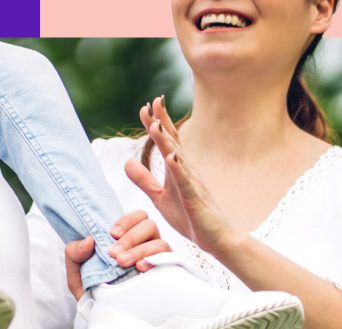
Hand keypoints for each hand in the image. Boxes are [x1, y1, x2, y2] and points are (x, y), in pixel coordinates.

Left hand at [63, 210, 170, 299]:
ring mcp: (156, 258)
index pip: (136, 217)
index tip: (111, 234)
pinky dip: (154, 259)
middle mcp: (145, 244)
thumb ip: (74, 254)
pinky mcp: (165, 272)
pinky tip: (140, 267)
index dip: (126, 221)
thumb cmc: (93, 290)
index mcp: (128, 238)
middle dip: (130, 237)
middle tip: (114, 254)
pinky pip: (167, 259)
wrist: (103, 314)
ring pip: (159, 241)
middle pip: (148, 224)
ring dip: (139, 250)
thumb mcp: (77, 273)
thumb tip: (88, 240)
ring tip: (122, 263)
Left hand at [124, 97, 240, 258]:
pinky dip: (179, 169)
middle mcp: (187, 171)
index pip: (166, 142)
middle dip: (163, 122)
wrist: (216, 240)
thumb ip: (144, 180)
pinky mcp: (195, 200)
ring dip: (167, 141)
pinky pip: (186, 183)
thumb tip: (126, 162)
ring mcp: (192, 184)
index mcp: (178, 169)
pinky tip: (172, 157)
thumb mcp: (159, 197)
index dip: (156, 124)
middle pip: (173, 142)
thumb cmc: (190, 217)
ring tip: (156, 124)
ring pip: (178, 158)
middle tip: (154, 101)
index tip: (145, 106)